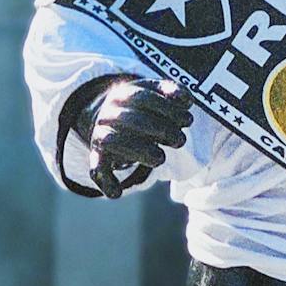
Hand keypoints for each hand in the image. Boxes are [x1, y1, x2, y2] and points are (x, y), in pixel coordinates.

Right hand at [84, 78, 193, 198]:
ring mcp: (101, 135)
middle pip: (132, 120)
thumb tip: (187, 99)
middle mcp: (108, 114)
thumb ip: (172, 91)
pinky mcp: (98, 156)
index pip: (144, 98)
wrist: (110, 117)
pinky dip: (105, 182)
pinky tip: (117, 193)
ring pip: (115, 142)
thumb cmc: (143, 108)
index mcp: (123, 94)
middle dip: (161, 130)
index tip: (188, 120)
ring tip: (161, 158)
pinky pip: (97, 169)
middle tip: (180, 140)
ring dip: (140, 152)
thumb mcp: (155, 93)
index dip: (168, 109)